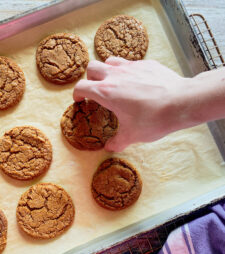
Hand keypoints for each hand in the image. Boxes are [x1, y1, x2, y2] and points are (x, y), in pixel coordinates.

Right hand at [73, 57, 194, 151]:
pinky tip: (136, 82)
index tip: (79, 100)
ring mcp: (131, 66)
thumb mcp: (132, 135)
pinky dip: (127, 70)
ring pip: (110, 61)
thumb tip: (109, 148)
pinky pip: (130, 62)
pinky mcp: (146, 64)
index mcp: (107, 92)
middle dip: (90, 78)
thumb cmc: (153, 119)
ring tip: (114, 82)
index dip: (77, 93)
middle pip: (92, 67)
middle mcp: (116, 75)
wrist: (181, 102)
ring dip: (107, 70)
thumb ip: (117, 142)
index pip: (81, 86)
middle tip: (96, 90)